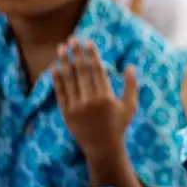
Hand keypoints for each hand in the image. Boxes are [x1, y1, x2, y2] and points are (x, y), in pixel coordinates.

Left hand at [52, 40, 138, 157]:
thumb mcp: (130, 106)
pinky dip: (57, 80)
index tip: (88, 42)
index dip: (92, 55)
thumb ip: (131, 85)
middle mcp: (89, 100)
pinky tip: (54, 68)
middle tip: (72, 39)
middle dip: (76, 54)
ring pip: (69, 80)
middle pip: (81, 72)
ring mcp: (76, 107)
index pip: (97, 71)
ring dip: (64, 62)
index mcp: (106, 97)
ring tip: (61, 48)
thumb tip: (130, 66)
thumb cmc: (119, 125)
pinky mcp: (66, 113)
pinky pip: (60, 93)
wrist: (102, 147)